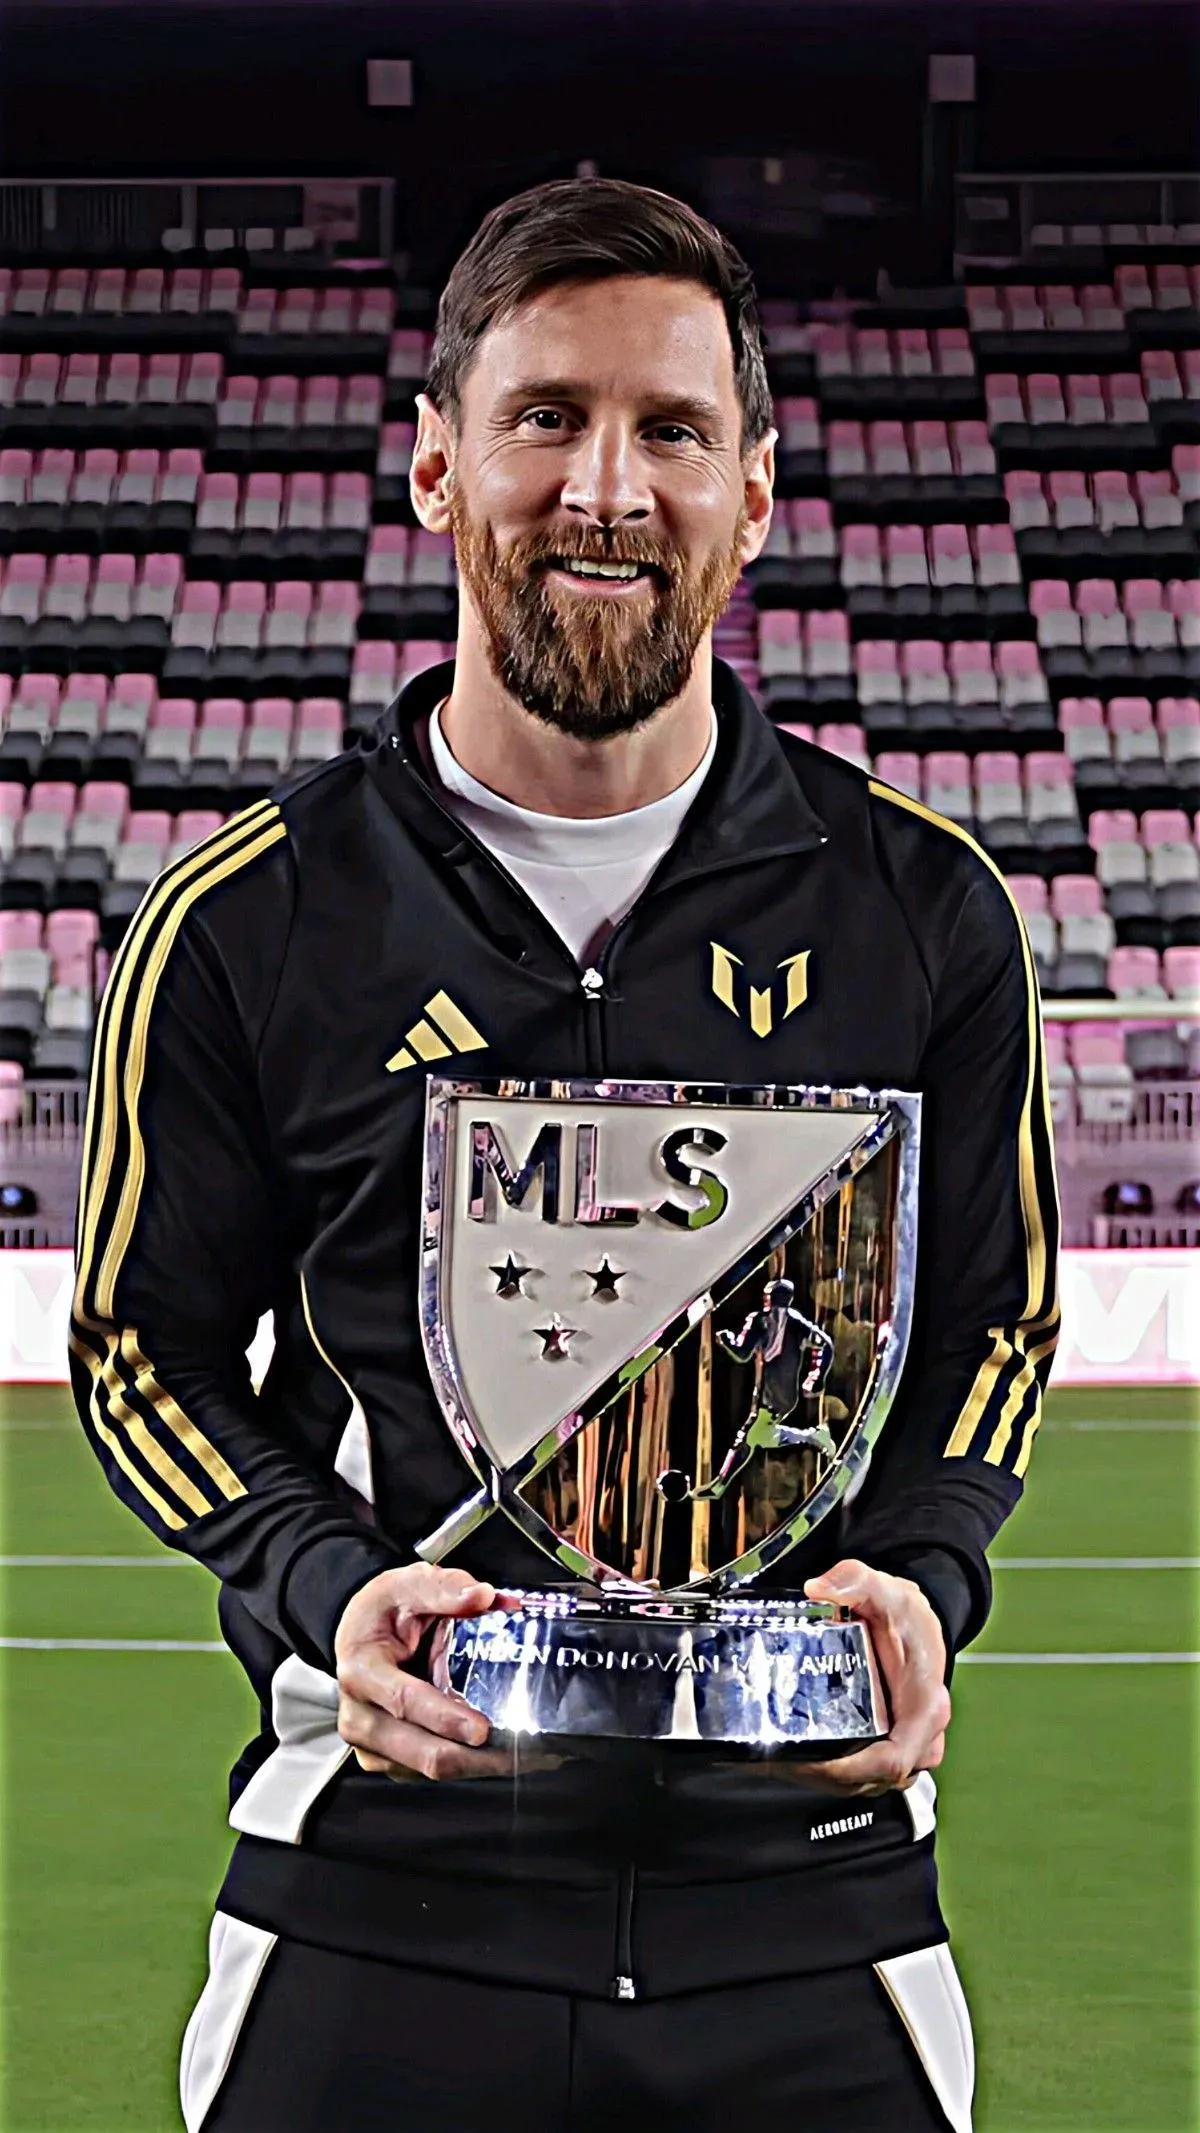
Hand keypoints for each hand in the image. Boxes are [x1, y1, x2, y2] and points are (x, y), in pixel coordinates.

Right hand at [334, 1564, 560, 1783]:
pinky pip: (427, 1773)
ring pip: (428, 1771)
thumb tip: (483, 1595)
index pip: (405, 1701)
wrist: (358, 1634)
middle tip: (522, 1751)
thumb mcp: (408, 1585)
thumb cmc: (383, 1611)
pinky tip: (495, 1757)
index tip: (482, 1729)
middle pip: (422, 1752)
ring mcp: (370, 1743)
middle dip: (474, 1758)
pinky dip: (463, 1767)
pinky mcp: (385, 1758)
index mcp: (362, 1671)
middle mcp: (359, 1715)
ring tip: (521, 1756)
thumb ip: (445, 1588)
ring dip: (476, 1767)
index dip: (445, 1718)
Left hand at [793, 1559, 950, 1796]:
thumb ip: (853, 1580)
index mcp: (926, 1705)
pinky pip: (861, 1773)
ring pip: (865, 1782)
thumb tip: (818, 1588)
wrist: (916, 1622)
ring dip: (821, 1777)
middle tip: (776, 1759)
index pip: (896, 1759)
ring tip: (774, 1760)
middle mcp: (920, 1735)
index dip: (854, 1770)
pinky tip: (792, 1756)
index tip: (813, 1760)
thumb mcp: (883, 1588)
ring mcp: (904, 1745)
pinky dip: (827, 1771)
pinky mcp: (887, 1746)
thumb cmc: (905, 1614)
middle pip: (873, 1778)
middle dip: (823, 1776)